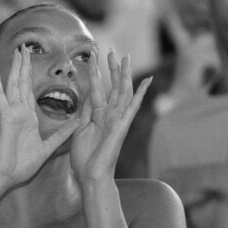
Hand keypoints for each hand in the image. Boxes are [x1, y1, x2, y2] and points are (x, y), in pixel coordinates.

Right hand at [0, 46, 79, 183]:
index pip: (30, 91)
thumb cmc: (22, 165)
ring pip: (14, 84)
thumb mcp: (49, 147)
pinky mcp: (4, 116)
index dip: (32, 76)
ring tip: (18, 50)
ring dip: (16, 67)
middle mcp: (18, 111)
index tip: (33, 62)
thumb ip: (62, 134)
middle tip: (25, 47)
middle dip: (24, 65)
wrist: (7, 176)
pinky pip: (0, 95)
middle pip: (22, 83)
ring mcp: (11, 112)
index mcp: (27, 117)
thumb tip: (79, 124)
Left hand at [70, 50, 150, 182]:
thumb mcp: (80, 130)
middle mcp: (111, 115)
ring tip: (126, 57)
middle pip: (113, 87)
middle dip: (112, 69)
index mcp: (99, 116)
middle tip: (111, 51)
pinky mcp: (122, 126)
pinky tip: (147, 81)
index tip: (93, 60)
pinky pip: (133, 107)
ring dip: (124, 74)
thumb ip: (85, 113)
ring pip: (123, 92)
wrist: (91, 176)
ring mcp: (118, 120)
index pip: (98, 90)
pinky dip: (141, 93)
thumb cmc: (85, 159)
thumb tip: (87, 96)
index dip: (96, 74)